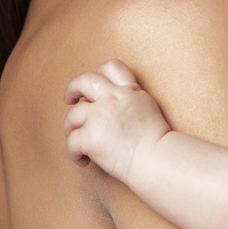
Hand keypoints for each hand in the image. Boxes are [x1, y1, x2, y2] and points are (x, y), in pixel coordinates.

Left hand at [64, 59, 170, 182]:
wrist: (157, 158)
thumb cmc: (157, 142)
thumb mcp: (148, 108)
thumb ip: (130, 101)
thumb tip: (110, 109)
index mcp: (129, 91)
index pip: (112, 67)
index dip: (99, 73)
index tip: (95, 87)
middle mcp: (113, 98)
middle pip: (84, 81)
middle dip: (72, 89)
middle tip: (69, 100)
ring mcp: (99, 115)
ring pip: (72, 115)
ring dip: (71, 129)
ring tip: (78, 142)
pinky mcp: (90, 136)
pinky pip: (71, 142)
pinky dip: (74, 154)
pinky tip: (84, 161)